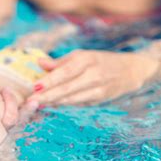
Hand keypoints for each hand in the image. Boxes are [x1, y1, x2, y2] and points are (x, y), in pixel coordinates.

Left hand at [28, 50, 159, 105]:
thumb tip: (40, 63)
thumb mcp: (81, 56)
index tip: (34, 87)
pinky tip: (51, 104)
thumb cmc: (99, 61)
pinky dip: (63, 104)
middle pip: (66, 88)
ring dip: (52, 102)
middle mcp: (93, 74)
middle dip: (46, 96)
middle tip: (30, 101)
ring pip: (71, 98)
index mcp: (86, 59)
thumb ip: (60, 62)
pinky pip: (77, 103)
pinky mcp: (99, 99)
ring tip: (36, 104)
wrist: (131, 70)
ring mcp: (97, 88)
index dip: (49, 80)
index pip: (64, 72)